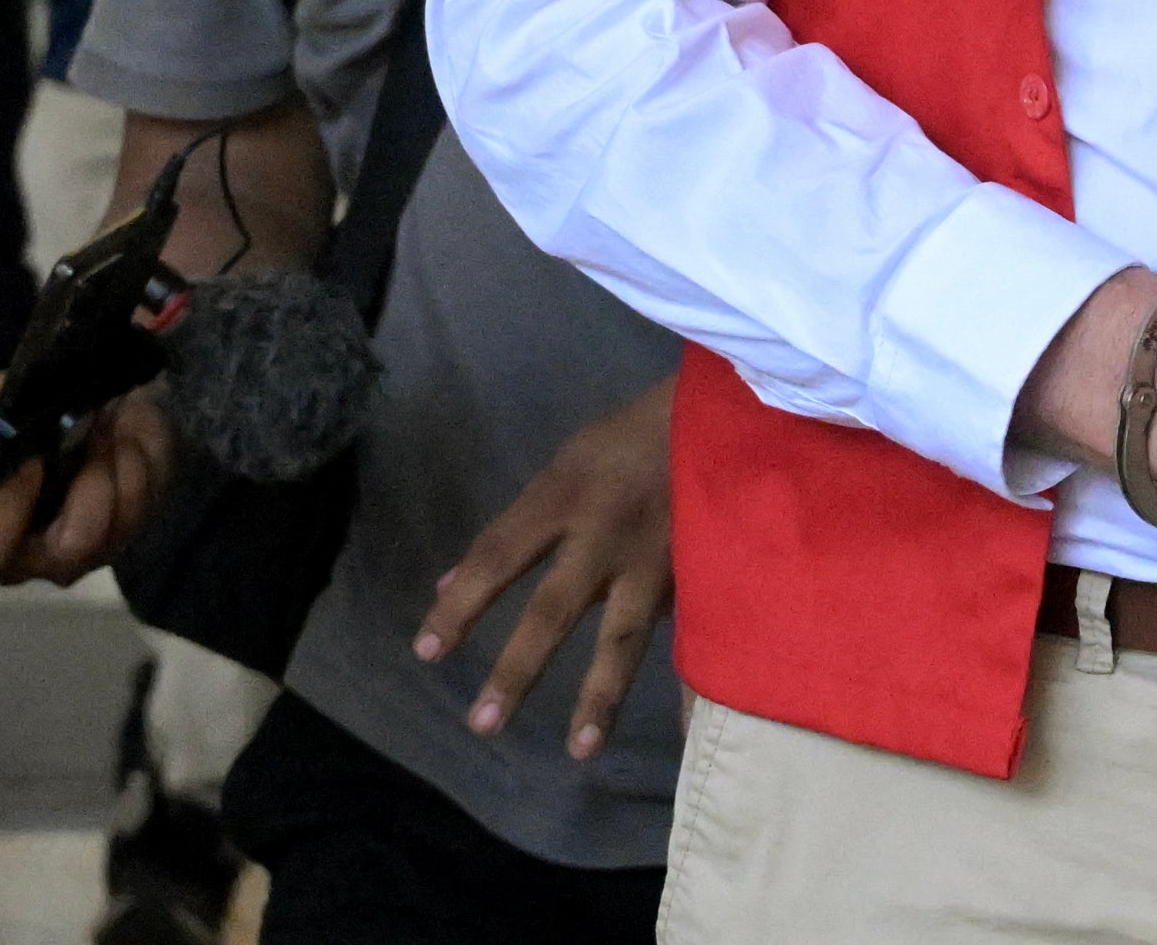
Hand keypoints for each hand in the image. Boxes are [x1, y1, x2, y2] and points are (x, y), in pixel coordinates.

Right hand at [0, 374, 177, 587]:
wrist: (130, 405)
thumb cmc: (49, 416)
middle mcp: (15, 555)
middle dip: (14, 501)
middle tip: (36, 457)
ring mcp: (69, 556)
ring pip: (71, 542)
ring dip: (86, 478)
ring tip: (96, 438)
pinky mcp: (119, 540)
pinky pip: (123, 513)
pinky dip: (126, 469)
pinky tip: (126, 446)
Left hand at [414, 378, 671, 758]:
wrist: (728, 408)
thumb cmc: (634, 435)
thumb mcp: (565, 464)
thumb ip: (515, 528)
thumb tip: (450, 585)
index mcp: (566, 494)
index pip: (498, 557)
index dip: (460, 606)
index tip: (427, 653)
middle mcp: (606, 532)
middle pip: (553, 610)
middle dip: (518, 668)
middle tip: (483, 724)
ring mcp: (658, 556)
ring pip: (623, 634)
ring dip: (600, 694)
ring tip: (580, 748)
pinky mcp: (699, 570)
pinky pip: (688, 631)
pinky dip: (694, 679)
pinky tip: (693, 727)